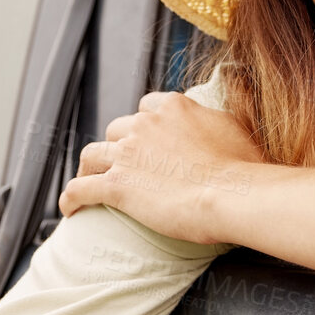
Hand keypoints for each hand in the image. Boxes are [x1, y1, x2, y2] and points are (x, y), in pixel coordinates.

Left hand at [58, 90, 264, 245]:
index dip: (145, 123)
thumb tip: (227, 108)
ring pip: (93, 153)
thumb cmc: (245, 168)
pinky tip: (69, 208)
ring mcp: (127, 154)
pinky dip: (71, 197)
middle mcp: (144, 124)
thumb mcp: (237, 127)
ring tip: (90, 179)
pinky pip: (80, 188)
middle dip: (119, 144)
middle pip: (118, 128)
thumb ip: (219, 117)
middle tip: (126, 164)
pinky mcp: (117, 186)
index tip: (149, 139)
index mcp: (172, 107)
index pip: (147, 105)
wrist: (234, 195)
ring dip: (90, 166)